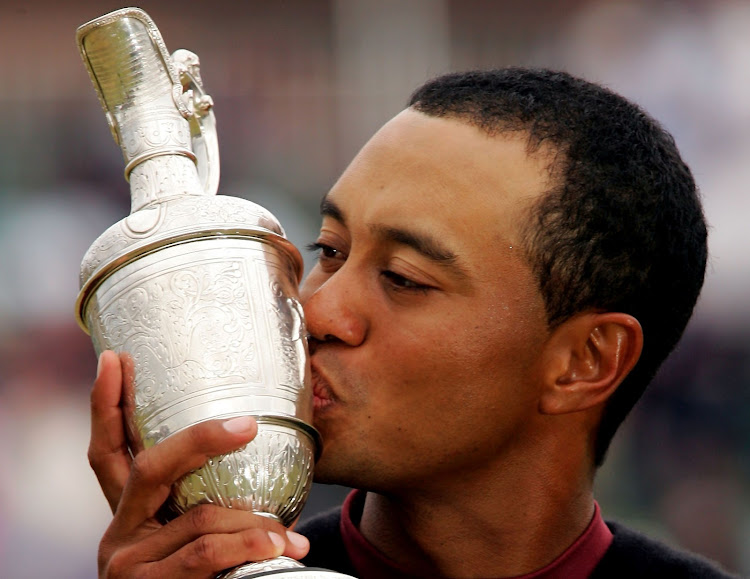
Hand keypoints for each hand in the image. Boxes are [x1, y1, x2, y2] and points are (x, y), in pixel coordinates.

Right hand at [89, 350, 309, 577]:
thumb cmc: (197, 578)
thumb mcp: (189, 535)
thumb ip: (203, 503)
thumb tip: (260, 450)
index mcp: (128, 511)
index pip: (107, 449)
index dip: (107, 404)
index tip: (115, 358)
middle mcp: (118, 531)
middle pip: (149, 467)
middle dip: (200, 438)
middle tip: (246, 424)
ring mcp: (127, 562)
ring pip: (198, 516)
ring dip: (253, 521)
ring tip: (289, 534)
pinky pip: (206, 554)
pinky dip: (249, 546)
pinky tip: (279, 549)